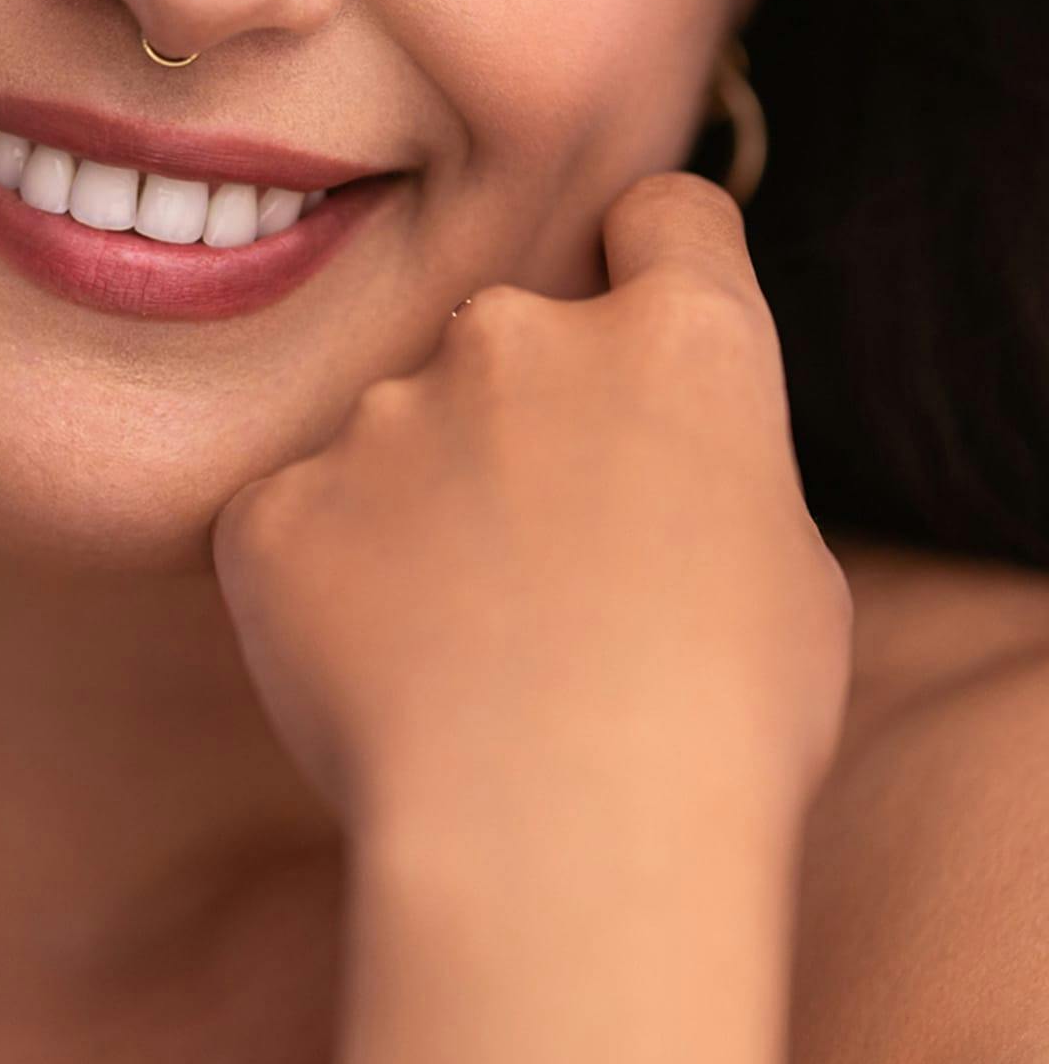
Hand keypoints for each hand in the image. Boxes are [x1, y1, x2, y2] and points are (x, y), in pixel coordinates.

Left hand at [210, 170, 854, 849]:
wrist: (557, 842)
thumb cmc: (715, 732)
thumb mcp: (787, 578)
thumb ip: (701, 471)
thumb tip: (650, 470)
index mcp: (677, 340)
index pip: (666, 220)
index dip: (653, 267)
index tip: (637, 326)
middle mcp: (518, 338)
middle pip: (511, 337)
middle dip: (517, 418)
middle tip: (537, 563)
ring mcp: (381, 415)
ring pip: (394, 435)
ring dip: (415, 506)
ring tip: (457, 650)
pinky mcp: (276, 504)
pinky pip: (298, 524)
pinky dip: (324, 582)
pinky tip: (374, 676)